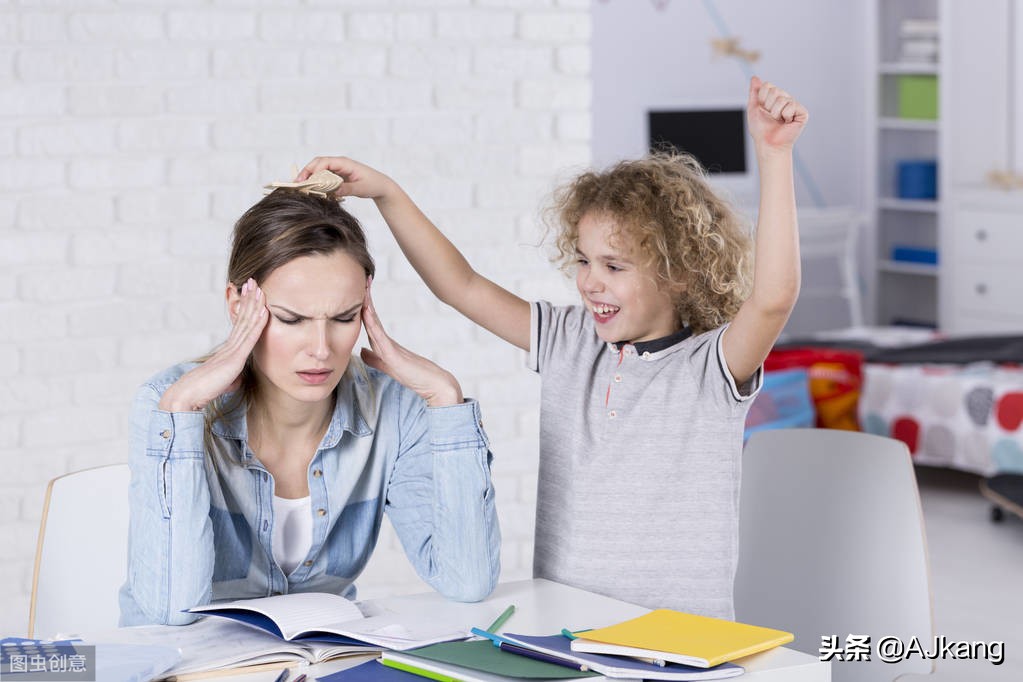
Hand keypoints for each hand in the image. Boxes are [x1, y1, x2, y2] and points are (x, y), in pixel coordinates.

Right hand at [158, 278, 267, 411]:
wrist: (189, 395)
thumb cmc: (204, 390)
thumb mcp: (224, 382)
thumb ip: (232, 377)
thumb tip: (237, 379)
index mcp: (227, 350)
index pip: (239, 325)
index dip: (246, 308)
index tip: (250, 294)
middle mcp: (230, 346)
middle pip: (242, 318)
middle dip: (249, 299)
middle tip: (253, 281)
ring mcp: (232, 350)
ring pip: (246, 323)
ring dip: (254, 305)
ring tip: (259, 288)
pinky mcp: (235, 359)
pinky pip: (249, 337)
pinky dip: (258, 323)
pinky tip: (264, 311)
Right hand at [295, 157, 396, 201]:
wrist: (381, 186)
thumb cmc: (373, 184)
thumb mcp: (361, 188)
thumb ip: (348, 189)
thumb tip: (333, 192)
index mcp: (344, 163)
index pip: (324, 162)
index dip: (313, 170)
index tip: (306, 181)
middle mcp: (339, 164)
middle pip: (318, 164)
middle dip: (307, 172)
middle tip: (297, 184)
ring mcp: (337, 169)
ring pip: (319, 170)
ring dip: (310, 177)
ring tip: (301, 188)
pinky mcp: (337, 176)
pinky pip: (323, 177)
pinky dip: (316, 182)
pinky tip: (312, 191)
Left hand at [359, 282, 463, 407]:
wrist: (435, 385)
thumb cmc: (416, 377)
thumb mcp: (389, 367)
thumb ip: (375, 359)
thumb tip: (362, 350)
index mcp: (385, 345)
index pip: (371, 323)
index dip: (363, 308)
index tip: (360, 291)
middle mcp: (388, 342)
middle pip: (372, 318)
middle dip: (366, 300)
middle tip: (364, 279)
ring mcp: (391, 348)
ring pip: (374, 323)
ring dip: (368, 306)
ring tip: (364, 288)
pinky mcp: (394, 356)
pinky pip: (379, 337)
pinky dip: (372, 324)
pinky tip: (366, 312)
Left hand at [747, 76, 807, 153]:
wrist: (768, 143)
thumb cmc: (760, 129)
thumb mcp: (753, 108)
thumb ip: (754, 92)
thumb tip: (755, 78)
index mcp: (775, 98)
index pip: (767, 85)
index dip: (761, 99)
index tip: (762, 110)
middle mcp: (786, 99)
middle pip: (775, 90)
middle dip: (768, 106)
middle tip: (771, 117)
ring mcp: (794, 105)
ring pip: (782, 98)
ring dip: (775, 113)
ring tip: (778, 121)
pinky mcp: (802, 112)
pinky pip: (791, 105)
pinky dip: (785, 116)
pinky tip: (787, 122)